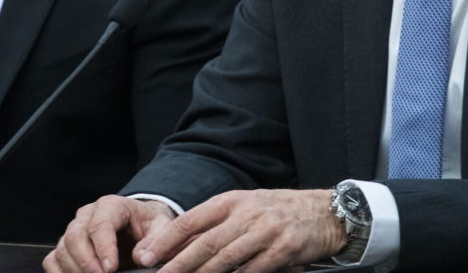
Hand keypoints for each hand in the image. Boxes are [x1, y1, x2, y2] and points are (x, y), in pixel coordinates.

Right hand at [44, 196, 175, 272]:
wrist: (140, 224)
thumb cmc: (149, 225)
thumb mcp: (161, 226)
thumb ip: (155, 240)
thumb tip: (142, 257)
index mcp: (110, 206)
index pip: (100, 224)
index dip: (103, 247)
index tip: (111, 268)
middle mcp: (86, 216)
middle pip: (75, 236)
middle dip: (86, 261)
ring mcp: (73, 231)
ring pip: (63, 249)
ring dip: (74, 270)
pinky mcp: (66, 248)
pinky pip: (53, 260)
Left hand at [132, 189, 344, 272]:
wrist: (323, 212)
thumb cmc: (276, 212)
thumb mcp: (244, 208)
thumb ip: (214, 225)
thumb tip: (176, 245)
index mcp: (232, 201)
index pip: (191, 220)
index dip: (167, 239)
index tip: (145, 255)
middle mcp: (247, 214)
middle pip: (206, 243)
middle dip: (177, 263)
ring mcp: (266, 232)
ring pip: (226, 259)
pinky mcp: (284, 250)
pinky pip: (254, 270)